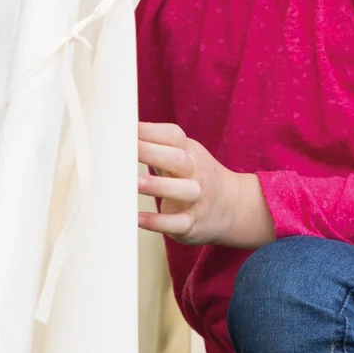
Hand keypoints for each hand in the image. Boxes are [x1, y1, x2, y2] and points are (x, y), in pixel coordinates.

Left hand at [138, 122, 276, 248]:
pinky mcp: (191, 223)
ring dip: (158, 186)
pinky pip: (177, 223)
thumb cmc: (194, 175)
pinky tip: (137, 218)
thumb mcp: (183, 154)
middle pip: (177, 160)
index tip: (125, 130)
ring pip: (183, 190)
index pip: (172, 136)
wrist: (233, 205)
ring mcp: (196, 198)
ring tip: (134, 183)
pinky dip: (158, 222)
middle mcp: (195, 173)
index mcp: (190, 152)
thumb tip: (120, 131)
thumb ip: (155, 144)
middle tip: (125, 151)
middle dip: (151, 153)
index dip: (149, 131)